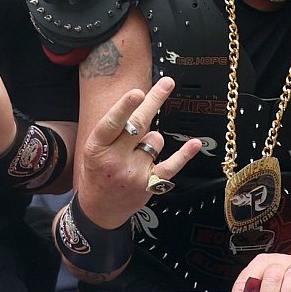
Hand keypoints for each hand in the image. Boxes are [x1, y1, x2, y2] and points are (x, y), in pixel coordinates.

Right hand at [73, 76, 200, 230]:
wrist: (99, 208)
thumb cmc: (98, 170)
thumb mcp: (95, 148)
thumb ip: (115, 128)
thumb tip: (142, 100)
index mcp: (97, 147)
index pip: (112, 123)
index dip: (125, 107)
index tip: (137, 93)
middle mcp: (115, 160)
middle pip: (139, 124)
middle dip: (154, 101)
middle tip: (167, 84)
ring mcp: (133, 173)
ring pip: (156, 139)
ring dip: (151, 139)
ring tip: (136, 153)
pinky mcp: (150, 184)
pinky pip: (171, 165)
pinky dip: (184, 154)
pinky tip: (195, 144)